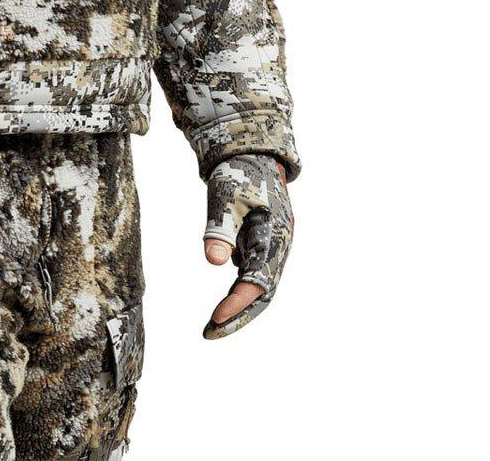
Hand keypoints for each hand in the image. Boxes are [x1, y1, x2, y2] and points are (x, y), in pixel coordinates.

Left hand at [201, 154, 292, 339]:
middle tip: (210, 334)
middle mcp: (279, 247)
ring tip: (212, 327)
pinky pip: (253, 277)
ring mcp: (273, 248)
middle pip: (263, 293)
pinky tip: (221, 308)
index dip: (237, 302)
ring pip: (259, 287)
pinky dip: (238, 293)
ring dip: (239, 308)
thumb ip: (220, 229)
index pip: (258, 281)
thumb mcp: (224, 197)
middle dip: (239, 316)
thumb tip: (214, 263)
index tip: (214, 318)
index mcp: (275, 237)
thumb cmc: (238, 173)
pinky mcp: (263, 247)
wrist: (253, 155)